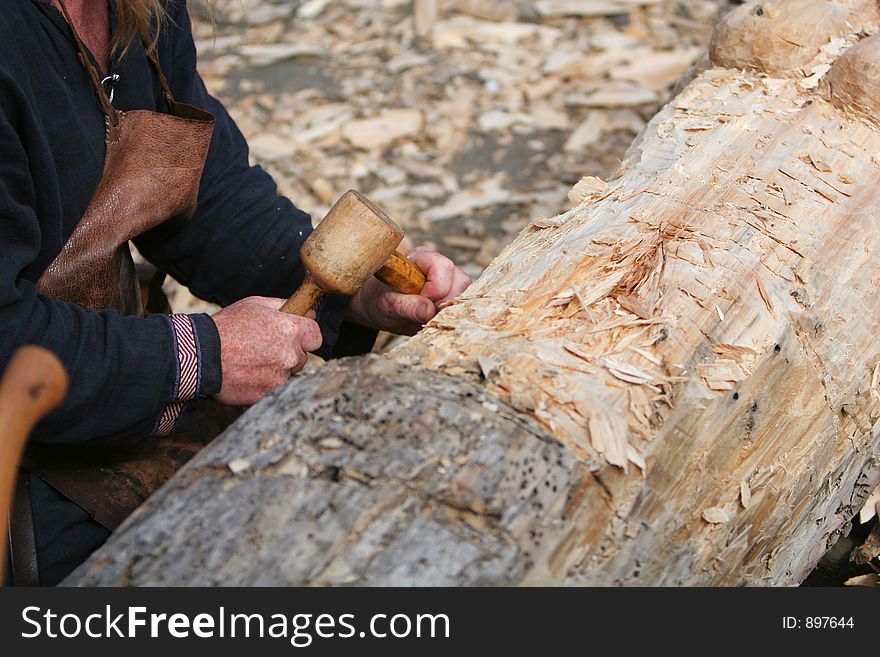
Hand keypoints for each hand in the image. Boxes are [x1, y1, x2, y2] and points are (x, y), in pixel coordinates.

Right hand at [212, 296, 322, 404]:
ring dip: (276, 369)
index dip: (305, 335)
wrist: (200, 356)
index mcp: (291, 331)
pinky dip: (264, 383)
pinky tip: (247, 373)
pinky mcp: (268, 394)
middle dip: (289, 353)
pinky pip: (273, 388)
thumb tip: (308, 311)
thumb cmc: (226, 327)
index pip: (316, 336)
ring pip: (288, 373)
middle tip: (264, 347)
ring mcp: (280, 377)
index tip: (294, 336)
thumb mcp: (255, 305)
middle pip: (302, 357)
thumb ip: (285, 306)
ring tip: (252, 360)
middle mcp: (290, 355)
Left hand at [346, 246, 471, 334]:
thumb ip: (406, 306)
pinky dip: (454, 316)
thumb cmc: (380, 301)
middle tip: (425, 314)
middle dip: (445, 302)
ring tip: (429, 318)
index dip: (436, 289)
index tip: (421, 303)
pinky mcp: (454, 296)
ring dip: (450, 310)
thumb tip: (427, 311)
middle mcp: (440, 266)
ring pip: (466, 294)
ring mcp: (450, 281)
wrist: (381, 310)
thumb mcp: (386, 305)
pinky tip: (437, 321)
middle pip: (460, 280)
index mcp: (421, 258)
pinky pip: (465, 305)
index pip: (443, 267)